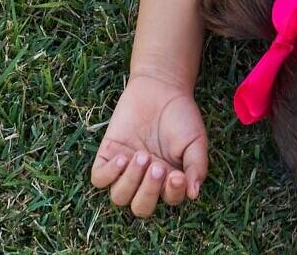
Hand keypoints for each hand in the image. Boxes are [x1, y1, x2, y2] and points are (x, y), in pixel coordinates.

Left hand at [90, 71, 209, 219]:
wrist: (160, 88)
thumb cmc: (181, 116)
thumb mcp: (196, 140)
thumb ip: (197, 166)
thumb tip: (194, 194)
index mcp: (169, 180)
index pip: (169, 200)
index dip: (172, 193)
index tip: (177, 175)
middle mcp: (145, 180)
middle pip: (140, 207)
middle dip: (148, 191)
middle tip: (157, 166)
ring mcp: (125, 170)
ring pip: (119, 197)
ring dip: (131, 181)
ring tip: (141, 156)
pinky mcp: (108, 156)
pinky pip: (99, 179)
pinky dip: (109, 173)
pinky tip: (124, 156)